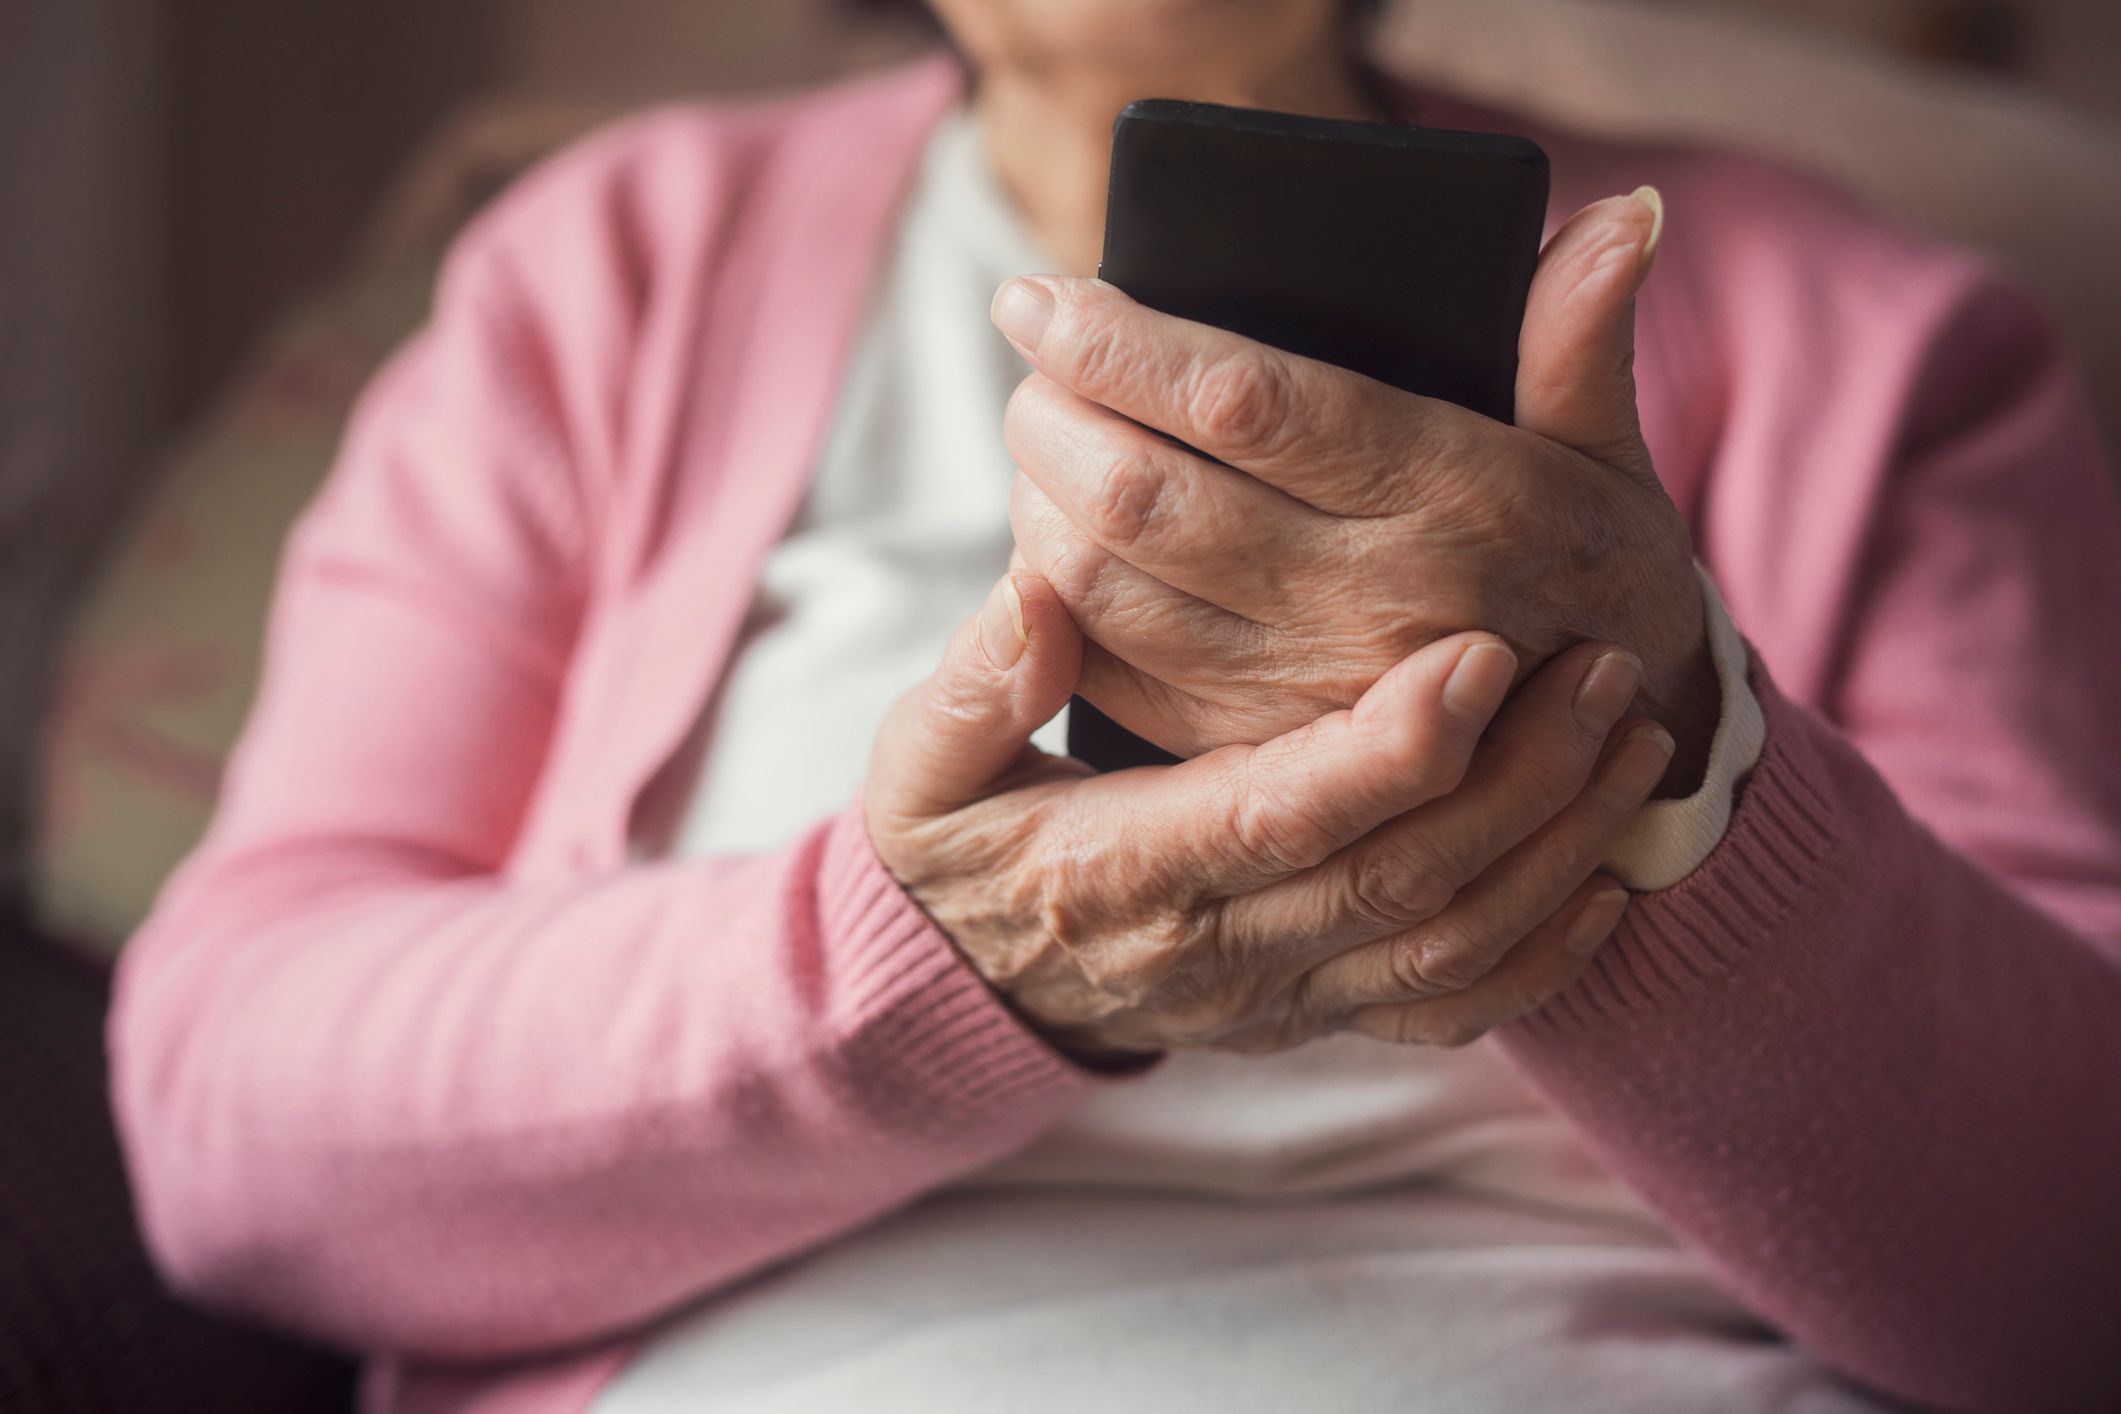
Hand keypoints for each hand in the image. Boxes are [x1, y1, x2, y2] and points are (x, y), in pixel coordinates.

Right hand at [863, 571, 1674, 1058]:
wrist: (976, 979)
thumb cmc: (960, 846)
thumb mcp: (920, 767)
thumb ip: (968, 687)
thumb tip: (1034, 597)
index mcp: (1125, 874)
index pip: (1278, 819)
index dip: (1387, 748)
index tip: (1478, 654)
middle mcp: (1219, 954)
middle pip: (1398, 880)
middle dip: (1517, 777)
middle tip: (1602, 666)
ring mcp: (1280, 998)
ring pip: (1448, 948)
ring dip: (1555, 848)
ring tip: (1634, 738)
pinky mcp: (1321, 1017)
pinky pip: (1453, 1015)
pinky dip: (1545, 957)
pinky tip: (1608, 880)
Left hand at [996, 190, 1718, 791]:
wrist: (1597, 743)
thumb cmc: (1583, 565)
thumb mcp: (1606, 452)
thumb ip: (1580, 337)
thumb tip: (1620, 214)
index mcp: (1458, 500)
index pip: (1249, 404)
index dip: (1122, 345)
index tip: (1040, 297)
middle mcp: (1374, 602)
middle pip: (1147, 497)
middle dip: (1055, 418)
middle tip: (1030, 365)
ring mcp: (1305, 691)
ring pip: (1108, 591)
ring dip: (1041, 504)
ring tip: (1041, 439)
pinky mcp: (1253, 753)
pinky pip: (1111, 675)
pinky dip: (1060, 603)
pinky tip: (1058, 543)